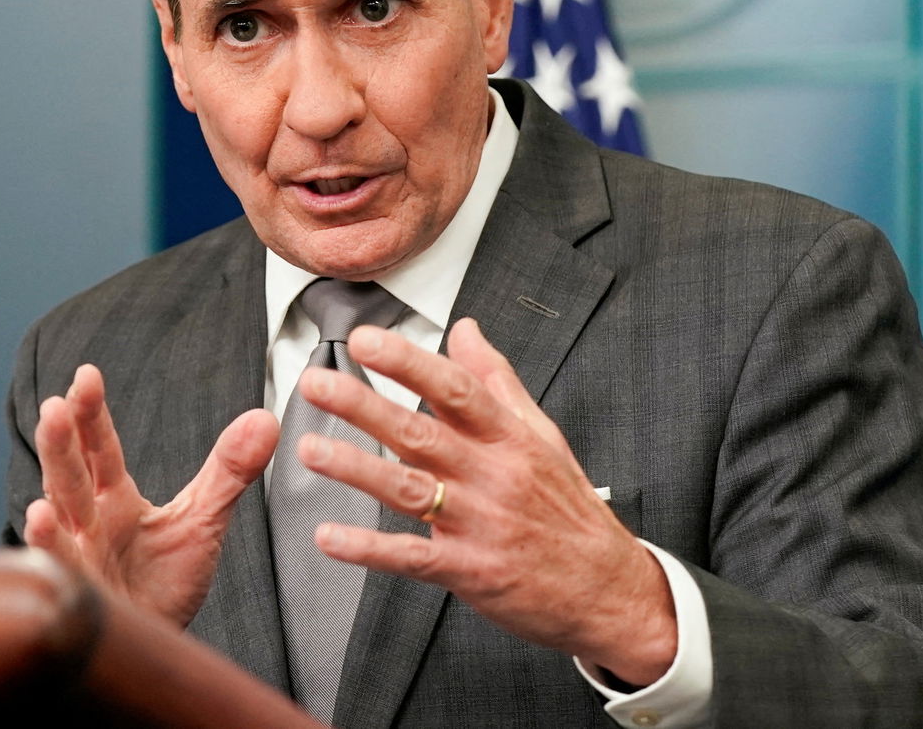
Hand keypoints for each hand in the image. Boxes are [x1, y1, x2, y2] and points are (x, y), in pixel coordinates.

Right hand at [24, 363, 278, 626]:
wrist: (156, 651)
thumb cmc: (164, 585)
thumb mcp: (202, 520)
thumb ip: (228, 471)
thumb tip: (265, 419)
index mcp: (113, 500)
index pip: (101, 450)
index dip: (92, 415)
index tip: (86, 376)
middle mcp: (89, 523)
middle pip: (72, 474)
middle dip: (63, 440)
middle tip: (56, 403)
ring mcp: (81, 558)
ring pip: (59, 514)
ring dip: (50, 480)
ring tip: (45, 446)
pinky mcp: (83, 596)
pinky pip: (61, 569)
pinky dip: (49, 547)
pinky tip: (40, 521)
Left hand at [294, 318, 677, 684]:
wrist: (612, 592)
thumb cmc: (570, 509)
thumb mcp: (543, 436)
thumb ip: (497, 381)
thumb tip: (464, 330)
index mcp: (510, 438)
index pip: (454, 389)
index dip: (407, 362)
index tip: (365, 340)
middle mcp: (494, 476)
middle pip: (421, 434)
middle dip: (364, 405)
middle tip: (317, 383)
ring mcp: (481, 525)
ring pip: (410, 490)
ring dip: (356, 469)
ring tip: (310, 449)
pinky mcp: (471, 572)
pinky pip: (412, 557)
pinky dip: (368, 549)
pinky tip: (330, 536)